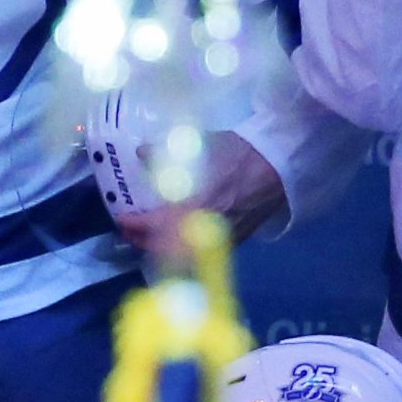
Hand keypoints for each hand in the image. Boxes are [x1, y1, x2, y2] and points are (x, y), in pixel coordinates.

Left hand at [111, 130, 286, 253]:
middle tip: (131, 230)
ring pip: (182, 254)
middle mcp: (201, 231)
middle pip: (162, 249)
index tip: (121, 218)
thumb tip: (140, 153)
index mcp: (189, 209)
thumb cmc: (238, 153)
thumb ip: (164, 154)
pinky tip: (181, 236)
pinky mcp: (237, 240)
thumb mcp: (198, 147)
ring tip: (151, 235)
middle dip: (142, 241)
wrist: (280, 164)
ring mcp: (220, 239)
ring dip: (162, 247)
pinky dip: (185, 248)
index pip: (150, 227)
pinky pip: (203, 252)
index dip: (131, 225)